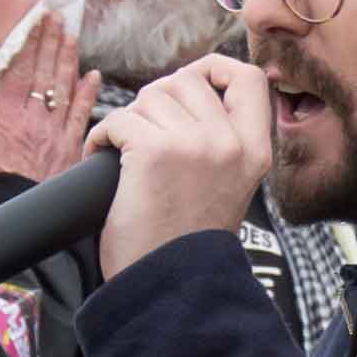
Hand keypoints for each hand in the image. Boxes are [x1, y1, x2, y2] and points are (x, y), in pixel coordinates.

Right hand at [0, 2, 89, 185]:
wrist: (9, 214)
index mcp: (7, 115)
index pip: (21, 69)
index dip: (29, 41)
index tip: (35, 21)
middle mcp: (35, 118)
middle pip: (45, 72)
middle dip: (51, 41)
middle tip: (57, 17)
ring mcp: (56, 132)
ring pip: (64, 87)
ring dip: (69, 59)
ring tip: (72, 35)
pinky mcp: (71, 147)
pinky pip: (81, 114)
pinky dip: (88, 93)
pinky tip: (93, 75)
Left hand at [98, 55, 273, 279]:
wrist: (170, 286)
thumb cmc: (187, 241)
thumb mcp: (228, 184)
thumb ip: (223, 140)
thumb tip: (191, 87)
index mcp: (255, 150)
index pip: (249, 78)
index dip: (216, 70)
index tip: (194, 84)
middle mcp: (230, 143)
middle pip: (186, 80)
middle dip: (157, 100)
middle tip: (145, 134)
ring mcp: (194, 145)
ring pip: (150, 97)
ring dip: (129, 121)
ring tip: (126, 154)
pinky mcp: (154, 152)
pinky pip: (118, 120)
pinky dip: (101, 138)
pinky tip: (103, 158)